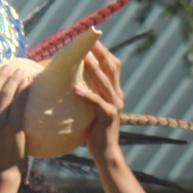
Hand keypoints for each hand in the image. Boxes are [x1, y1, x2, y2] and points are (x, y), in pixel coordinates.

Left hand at [73, 42, 125, 164]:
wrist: (106, 152)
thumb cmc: (96, 130)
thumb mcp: (95, 108)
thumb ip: (92, 94)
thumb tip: (76, 81)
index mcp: (115, 92)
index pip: (113, 66)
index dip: (105, 52)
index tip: (93, 41)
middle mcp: (117, 96)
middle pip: (112, 69)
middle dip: (101, 54)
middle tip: (89, 42)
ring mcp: (114, 106)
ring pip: (104, 83)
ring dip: (93, 69)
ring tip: (83, 58)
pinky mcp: (107, 117)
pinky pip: (96, 102)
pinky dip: (86, 94)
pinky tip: (75, 88)